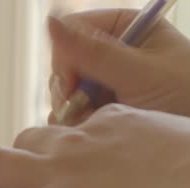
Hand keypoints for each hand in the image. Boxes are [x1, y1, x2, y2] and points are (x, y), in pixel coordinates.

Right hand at [48, 10, 189, 124]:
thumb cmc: (185, 98)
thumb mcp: (139, 73)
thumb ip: (93, 51)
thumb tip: (50, 22)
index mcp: (125, 28)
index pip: (74, 30)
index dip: (66, 57)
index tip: (71, 84)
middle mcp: (112, 52)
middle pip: (65, 61)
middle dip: (69, 87)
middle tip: (84, 107)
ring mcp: (105, 80)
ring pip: (65, 88)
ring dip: (71, 107)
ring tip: (94, 120)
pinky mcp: (101, 106)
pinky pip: (71, 108)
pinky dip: (74, 120)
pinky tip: (91, 128)